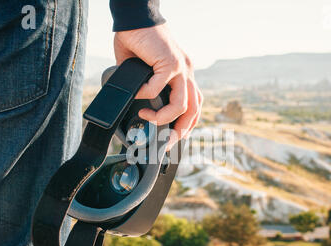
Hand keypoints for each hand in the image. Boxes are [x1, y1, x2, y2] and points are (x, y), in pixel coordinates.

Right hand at [114, 24, 202, 149]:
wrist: (135, 18)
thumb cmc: (138, 41)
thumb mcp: (145, 71)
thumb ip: (146, 88)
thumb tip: (137, 106)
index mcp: (184, 74)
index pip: (194, 104)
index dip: (187, 123)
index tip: (173, 137)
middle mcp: (187, 71)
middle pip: (195, 109)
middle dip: (182, 131)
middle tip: (167, 142)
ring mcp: (181, 67)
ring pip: (183, 104)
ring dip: (164, 117)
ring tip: (147, 117)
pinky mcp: (169, 62)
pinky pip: (157, 88)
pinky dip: (145, 95)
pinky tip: (136, 94)